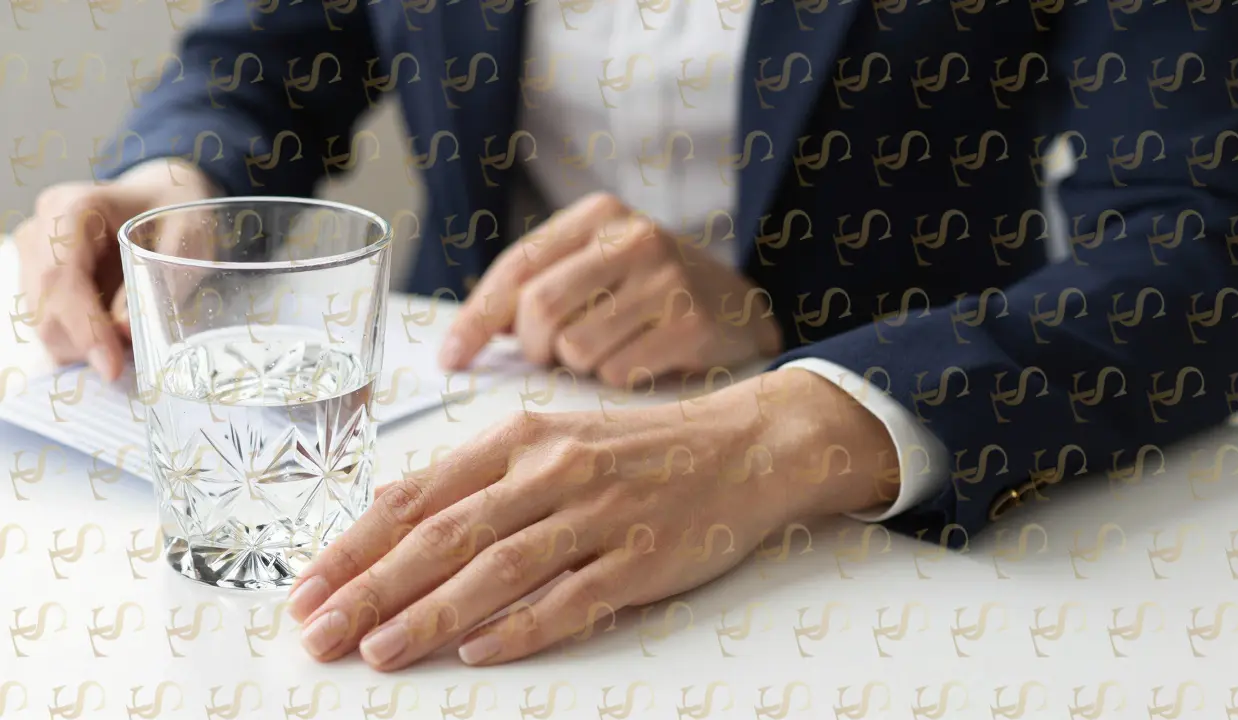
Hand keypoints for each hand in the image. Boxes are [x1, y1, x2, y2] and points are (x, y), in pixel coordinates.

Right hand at [13, 158, 218, 380]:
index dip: (83, 328)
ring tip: (130, 343)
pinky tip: (111, 340)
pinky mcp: (33, 275)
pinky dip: (79, 340)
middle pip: (44, 307)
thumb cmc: (177, 211)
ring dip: (83, 346)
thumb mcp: (188, 239)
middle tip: (134, 359)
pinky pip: (49, 322)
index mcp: (73, 208)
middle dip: (86, 344)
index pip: (61, 278)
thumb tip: (122, 331)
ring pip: (41, 322)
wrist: (159, 195)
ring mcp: (31, 253)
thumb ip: (160, 280)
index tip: (112, 367)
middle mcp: (40, 229)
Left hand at [284, 368, 897, 669]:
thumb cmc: (637, 449)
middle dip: (370, 590)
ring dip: (429, 615)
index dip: (353, 546)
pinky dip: (520, 627)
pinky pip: (571, 598)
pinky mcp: (640, 556)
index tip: (305, 588)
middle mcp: (551, 471)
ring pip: (496, 570)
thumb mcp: (551, 440)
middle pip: (443, 537)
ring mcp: (597, 514)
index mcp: (518, 439)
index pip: (416, 496)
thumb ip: (478, 479)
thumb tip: (395, 520)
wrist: (743, 445)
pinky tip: (478, 651)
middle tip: (318, 634)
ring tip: (376, 652)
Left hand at [438, 192, 781, 385]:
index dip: (477, 319)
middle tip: (548, 356)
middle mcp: (634, 237)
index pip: (518, 267)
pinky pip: (617, 372)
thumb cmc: (650, 292)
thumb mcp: (597, 267)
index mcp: (599, 215)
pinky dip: (617, 378)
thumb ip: (537, 288)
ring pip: (576, 349)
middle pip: (540, 309)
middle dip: (533, 347)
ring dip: (578, 365)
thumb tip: (465, 340)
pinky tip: (641, 359)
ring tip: (608, 349)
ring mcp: (667, 279)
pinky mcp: (691, 322)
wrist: (741, 308)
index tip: (451, 357)